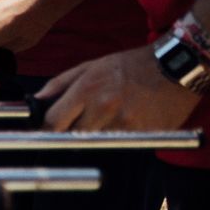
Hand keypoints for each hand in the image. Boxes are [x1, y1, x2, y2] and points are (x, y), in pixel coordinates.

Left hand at [37, 47, 202, 131]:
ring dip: (95, 134)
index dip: (45, 128)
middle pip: (72, 136)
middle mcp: (103, 108)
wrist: (174, 68)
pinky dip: (117, 137)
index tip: (43, 131)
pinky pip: (119, 143)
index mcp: (86, 90)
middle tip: (78, 123)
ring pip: (96, 142)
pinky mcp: (142, 135)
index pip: (54, 121)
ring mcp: (124, 124)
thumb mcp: (90, 66)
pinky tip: (125, 121)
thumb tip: (36, 99)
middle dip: (70, 132)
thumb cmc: (129, 65)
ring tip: (107, 118)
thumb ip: (60, 83)